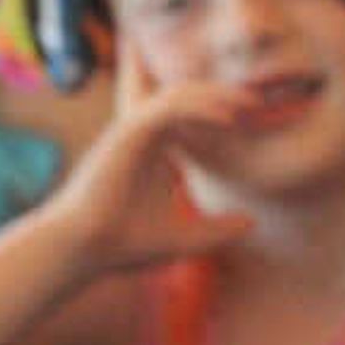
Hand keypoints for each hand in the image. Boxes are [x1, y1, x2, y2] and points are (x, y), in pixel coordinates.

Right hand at [27, 77, 257, 284]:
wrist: (86, 248)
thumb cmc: (125, 243)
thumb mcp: (187, 238)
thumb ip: (219, 230)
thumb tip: (251, 222)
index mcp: (155, 151)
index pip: (189, 116)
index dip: (222, 112)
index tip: (256, 121)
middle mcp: (143, 136)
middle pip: (185, 99)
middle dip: (222, 95)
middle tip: (259, 102)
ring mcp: (132, 132)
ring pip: (177, 97)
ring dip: (215, 96)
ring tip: (251, 104)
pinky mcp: (126, 135)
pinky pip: (166, 110)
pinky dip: (197, 109)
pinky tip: (227, 119)